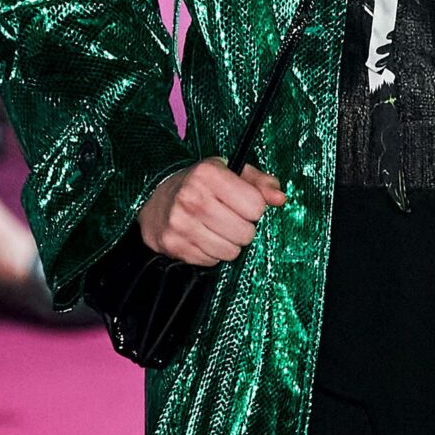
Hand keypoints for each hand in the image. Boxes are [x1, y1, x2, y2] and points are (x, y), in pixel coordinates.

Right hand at [137, 157, 285, 265]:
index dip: (254, 207)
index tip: (242, 203)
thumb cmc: (200, 185)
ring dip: (229, 244)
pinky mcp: (174, 245)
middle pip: (245, 233)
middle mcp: (192, 198)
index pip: (255, 206)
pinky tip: (202, 237)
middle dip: (243, 228)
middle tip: (230, 218)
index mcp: (208, 174)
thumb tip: (281, 199)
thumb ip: (260, 183)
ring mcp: (180, 224)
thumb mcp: (230, 173)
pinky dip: (211, 253)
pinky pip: (211, 261)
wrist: (154, 199)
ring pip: (230, 252)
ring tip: (216, 228)